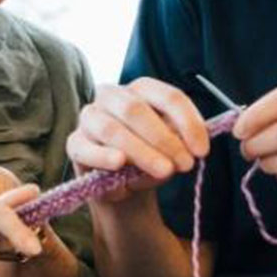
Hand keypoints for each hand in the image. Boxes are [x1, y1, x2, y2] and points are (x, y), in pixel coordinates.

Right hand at [66, 79, 209, 201]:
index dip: (188, 122)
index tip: (202, 151)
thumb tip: (185, 146)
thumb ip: (177, 142)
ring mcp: (89, 118)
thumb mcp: (171, 148)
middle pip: (136, 109)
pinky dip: (104, 157)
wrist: (123, 186)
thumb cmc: (151, 158)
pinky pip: (86, 148)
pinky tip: (120, 165)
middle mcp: (112, 96)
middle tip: (184, 165)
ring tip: (163, 171)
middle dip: (164, 139)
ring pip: (112, 128)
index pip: (168, 96)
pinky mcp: (74, 143)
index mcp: (141, 90)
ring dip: (141, 151)